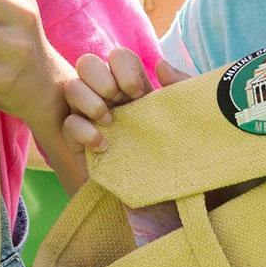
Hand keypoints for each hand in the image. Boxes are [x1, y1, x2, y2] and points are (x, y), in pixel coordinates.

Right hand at [60, 50, 187, 153]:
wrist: (179, 208)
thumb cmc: (193, 164)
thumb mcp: (198, 120)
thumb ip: (183, 88)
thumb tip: (160, 65)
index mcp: (139, 91)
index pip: (119, 57)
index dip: (123, 66)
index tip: (138, 92)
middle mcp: (113, 102)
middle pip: (87, 64)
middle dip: (100, 77)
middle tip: (119, 100)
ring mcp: (94, 123)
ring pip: (72, 88)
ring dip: (88, 100)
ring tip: (109, 123)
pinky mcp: (82, 149)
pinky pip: (67, 125)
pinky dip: (82, 130)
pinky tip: (103, 146)